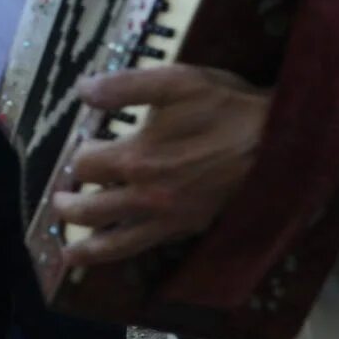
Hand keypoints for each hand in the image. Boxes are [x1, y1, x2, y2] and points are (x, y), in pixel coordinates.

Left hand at [53, 64, 271, 267]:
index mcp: (137, 157)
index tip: (85, 146)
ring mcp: (166, 217)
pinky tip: (113, 256)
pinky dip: (119, 257)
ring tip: (67, 253)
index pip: (86, 164)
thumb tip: (82, 89)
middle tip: (58, 201)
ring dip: (84, 247)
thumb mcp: (177, 81)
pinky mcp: (187, 228)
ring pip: (113, 243)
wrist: (280, 143)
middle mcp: (145, 195)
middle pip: (89, 210)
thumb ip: (125, 86)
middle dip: (67, 205)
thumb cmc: (228, 108)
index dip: (80, 154)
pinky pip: (144, 249)